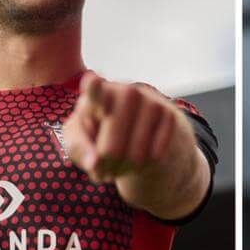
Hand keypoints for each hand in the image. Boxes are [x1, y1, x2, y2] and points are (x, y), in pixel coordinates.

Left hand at [62, 73, 191, 183]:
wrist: (136, 127)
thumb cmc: (97, 133)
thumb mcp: (79, 139)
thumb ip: (79, 149)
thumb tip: (95, 163)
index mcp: (96, 94)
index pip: (95, 91)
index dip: (93, 87)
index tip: (93, 80)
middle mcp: (125, 92)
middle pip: (112, 151)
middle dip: (106, 167)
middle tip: (102, 168)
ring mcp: (150, 101)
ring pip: (135, 157)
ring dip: (124, 169)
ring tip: (117, 163)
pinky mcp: (169, 115)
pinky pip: (155, 156)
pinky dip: (144, 166)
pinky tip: (137, 159)